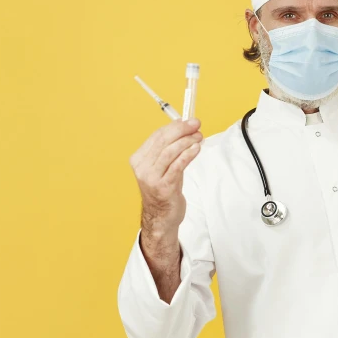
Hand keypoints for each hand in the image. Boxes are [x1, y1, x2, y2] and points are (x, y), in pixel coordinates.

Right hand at [129, 118, 202, 241]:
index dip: (174, 126)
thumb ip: (170, 148)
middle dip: (182, 130)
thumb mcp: (164, 166)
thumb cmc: (165, 189)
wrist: (161, 216)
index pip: (157, 136)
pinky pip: (176, 166)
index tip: (189, 121)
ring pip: (169, 152)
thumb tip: (183, 125)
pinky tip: (196, 149)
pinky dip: (187, 155)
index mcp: (138, 159)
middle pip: (162, 141)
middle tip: (196, 125)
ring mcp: (151, 178)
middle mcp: (142, 168)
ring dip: (186, 141)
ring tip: (199, 137)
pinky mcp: (163, 188)